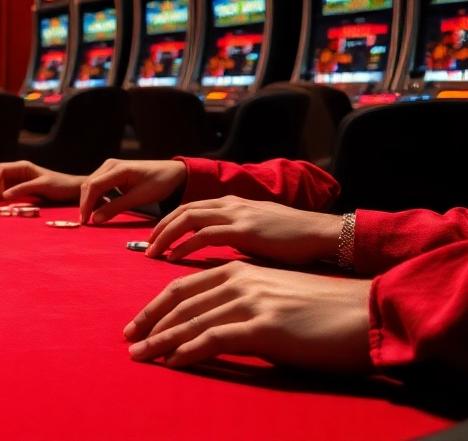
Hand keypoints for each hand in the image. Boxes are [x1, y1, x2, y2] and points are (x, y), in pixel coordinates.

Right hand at [0, 161, 84, 202]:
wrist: (72, 190)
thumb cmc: (60, 185)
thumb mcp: (41, 186)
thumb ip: (22, 189)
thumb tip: (3, 195)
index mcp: (23, 166)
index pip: (1, 169)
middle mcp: (19, 172)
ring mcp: (20, 181)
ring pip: (1, 184)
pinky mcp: (23, 189)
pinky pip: (8, 192)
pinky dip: (3, 198)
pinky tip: (3, 204)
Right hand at [79, 159, 187, 224]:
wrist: (171, 172)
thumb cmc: (158, 183)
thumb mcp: (139, 198)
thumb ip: (116, 208)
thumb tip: (95, 219)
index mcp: (118, 169)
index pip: (93, 186)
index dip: (86, 204)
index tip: (84, 221)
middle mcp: (110, 164)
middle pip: (89, 184)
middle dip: (85, 204)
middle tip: (85, 223)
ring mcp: (110, 166)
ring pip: (91, 184)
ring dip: (89, 200)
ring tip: (89, 217)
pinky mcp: (111, 171)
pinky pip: (97, 184)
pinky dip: (95, 196)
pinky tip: (97, 208)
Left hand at [125, 262, 373, 372]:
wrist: (365, 313)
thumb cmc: (323, 311)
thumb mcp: (274, 297)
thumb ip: (243, 304)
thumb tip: (218, 327)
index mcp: (239, 270)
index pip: (184, 287)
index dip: (156, 306)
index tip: (137, 323)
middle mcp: (239, 281)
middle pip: (180, 302)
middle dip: (150, 323)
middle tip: (129, 341)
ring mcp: (250, 302)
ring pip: (191, 321)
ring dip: (161, 340)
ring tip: (140, 356)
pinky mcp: (263, 326)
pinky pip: (214, 338)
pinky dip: (188, 351)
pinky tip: (172, 362)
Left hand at [146, 196, 342, 263]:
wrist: (323, 235)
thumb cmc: (293, 243)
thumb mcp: (256, 238)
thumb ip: (233, 242)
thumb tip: (215, 262)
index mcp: (231, 205)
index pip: (189, 209)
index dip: (168, 225)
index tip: (153, 243)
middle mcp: (229, 205)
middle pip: (182, 211)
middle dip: (159, 229)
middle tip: (143, 249)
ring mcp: (236, 215)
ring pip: (187, 219)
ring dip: (165, 236)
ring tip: (151, 254)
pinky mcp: (245, 230)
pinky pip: (205, 234)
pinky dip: (185, 245)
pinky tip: (173, 260)